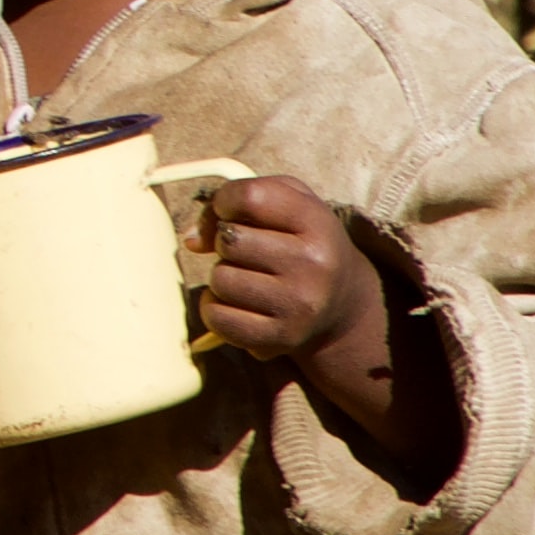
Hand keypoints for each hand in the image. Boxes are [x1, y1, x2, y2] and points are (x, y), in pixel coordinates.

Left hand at [195, 173, 405, 448]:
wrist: (342, 305)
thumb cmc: (303, 244)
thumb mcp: (290, 206)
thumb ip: (238, 202)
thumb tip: (192, 240)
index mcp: (318, 222)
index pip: (250, 197)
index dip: (226, 200)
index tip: (229, 211)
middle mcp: (313, 263)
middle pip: (229, 239)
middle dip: (226, 242)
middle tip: (247, 251)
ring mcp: (298, 304)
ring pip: (220, 279)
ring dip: (222, 277)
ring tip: (247, 278)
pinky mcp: (282, 337)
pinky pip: (218, 318)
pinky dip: (216, 310)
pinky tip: (237, 304)